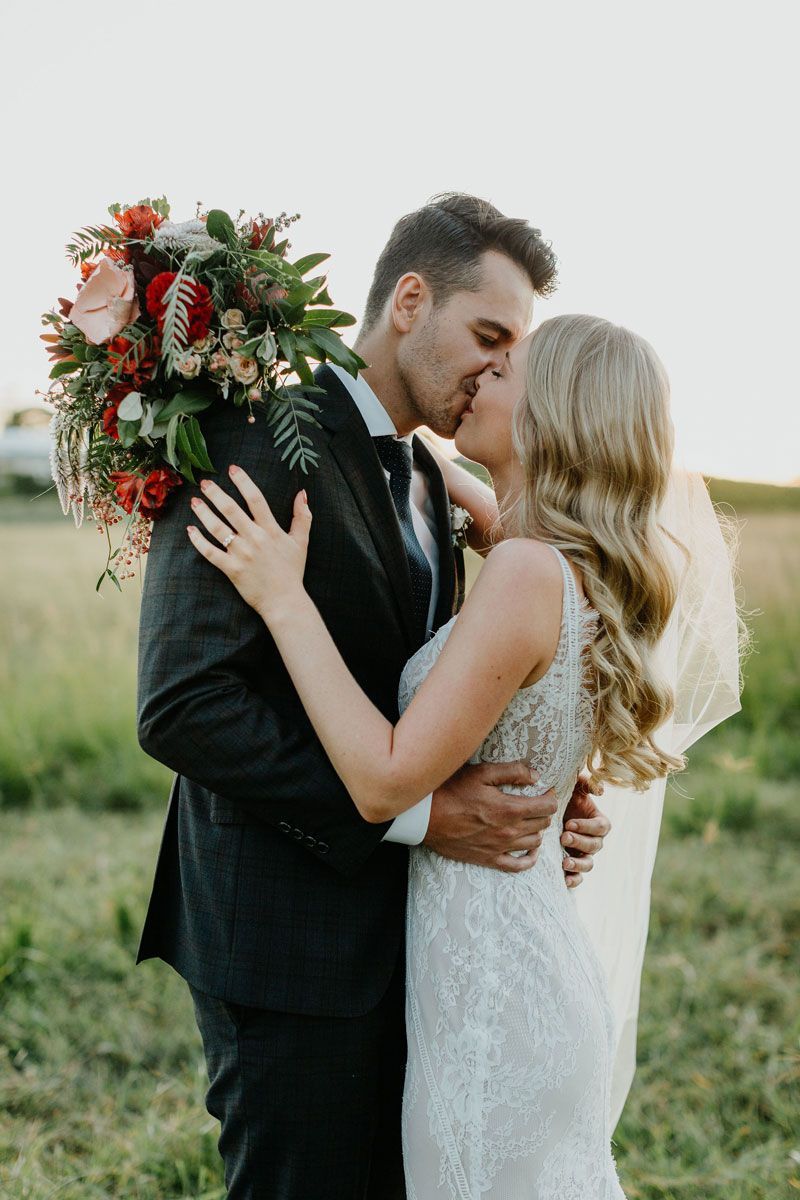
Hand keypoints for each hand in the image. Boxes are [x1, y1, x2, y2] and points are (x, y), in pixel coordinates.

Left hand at [186, 466, 311, 618]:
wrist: (285, 601)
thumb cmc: (292, 571)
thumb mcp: (301, 542)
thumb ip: (302, 516)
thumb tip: (303, 493)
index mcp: (271, 530)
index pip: (255, 499)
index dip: (243, 482)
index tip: (232, 469)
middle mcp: (254, 538)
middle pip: (231, 509)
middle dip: (216, 493)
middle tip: (204, 482)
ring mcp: (242, 554)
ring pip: (218, 528)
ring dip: (204, 513)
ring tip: (195, 502)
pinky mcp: (232, 569)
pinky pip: (210, 552)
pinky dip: (198, 541)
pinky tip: (191, 530)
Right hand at [425, 761, 557, 873]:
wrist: (426, 816)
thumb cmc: (452, 790)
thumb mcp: (482, 773)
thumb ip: (512, 772)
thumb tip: (536, 777)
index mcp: (510, 809)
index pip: (547, 806)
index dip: (551, 797)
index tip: (546, 790)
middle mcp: (509, 832)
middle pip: (543, 824)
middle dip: (544, 811)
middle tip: (537, 802)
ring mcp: (500, 848)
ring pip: (534, 842)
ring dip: (537, 830)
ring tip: (530, 820)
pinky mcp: (489, 859)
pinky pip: (518, 866)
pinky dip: (530, 859)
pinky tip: (531, 850)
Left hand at [560, 773, 610, 889]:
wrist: (545, 812)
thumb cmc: (563, 796)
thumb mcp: (574, 786)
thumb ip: (587, 784)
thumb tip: (600, 791)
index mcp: (598, 821)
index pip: (601, 827)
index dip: (587, 826)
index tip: (569, 823)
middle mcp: (593, 839)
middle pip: (595, 846)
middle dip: (580, 842)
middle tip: (563, 836)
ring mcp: (583, 853)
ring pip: (588, 864)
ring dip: (578, 864)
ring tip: (564, 862)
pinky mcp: (573, 864)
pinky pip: (578, 877)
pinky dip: (574, 879)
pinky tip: (564, 879)